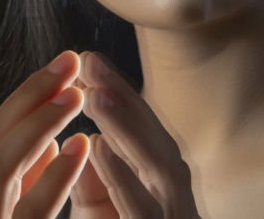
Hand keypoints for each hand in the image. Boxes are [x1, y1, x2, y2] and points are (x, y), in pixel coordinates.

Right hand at [0, 51, 90, 218]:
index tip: (57, 71)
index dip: (25, 103)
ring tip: (74, 93)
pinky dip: (54, 178)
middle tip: (68, 60)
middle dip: (30, 97)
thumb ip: (16, 184)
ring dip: (38, 124)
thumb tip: (51, 145)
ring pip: (1, 166)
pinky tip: (78, 148)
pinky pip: (29, 211)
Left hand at [69, 52, 199, 218]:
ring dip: (126, 127)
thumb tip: (90, 139)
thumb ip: (93, 184)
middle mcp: (171, 194)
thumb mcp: (101, 213)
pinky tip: (98, 146)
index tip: (89, 60)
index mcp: (158, 185)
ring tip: (95, 93)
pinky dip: (122, 177)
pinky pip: (142, 209)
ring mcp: (174, 214)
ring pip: (155, 165)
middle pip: (152, 137)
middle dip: (123, 97)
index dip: (118, 95)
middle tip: (90, 61)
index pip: (141, 132)